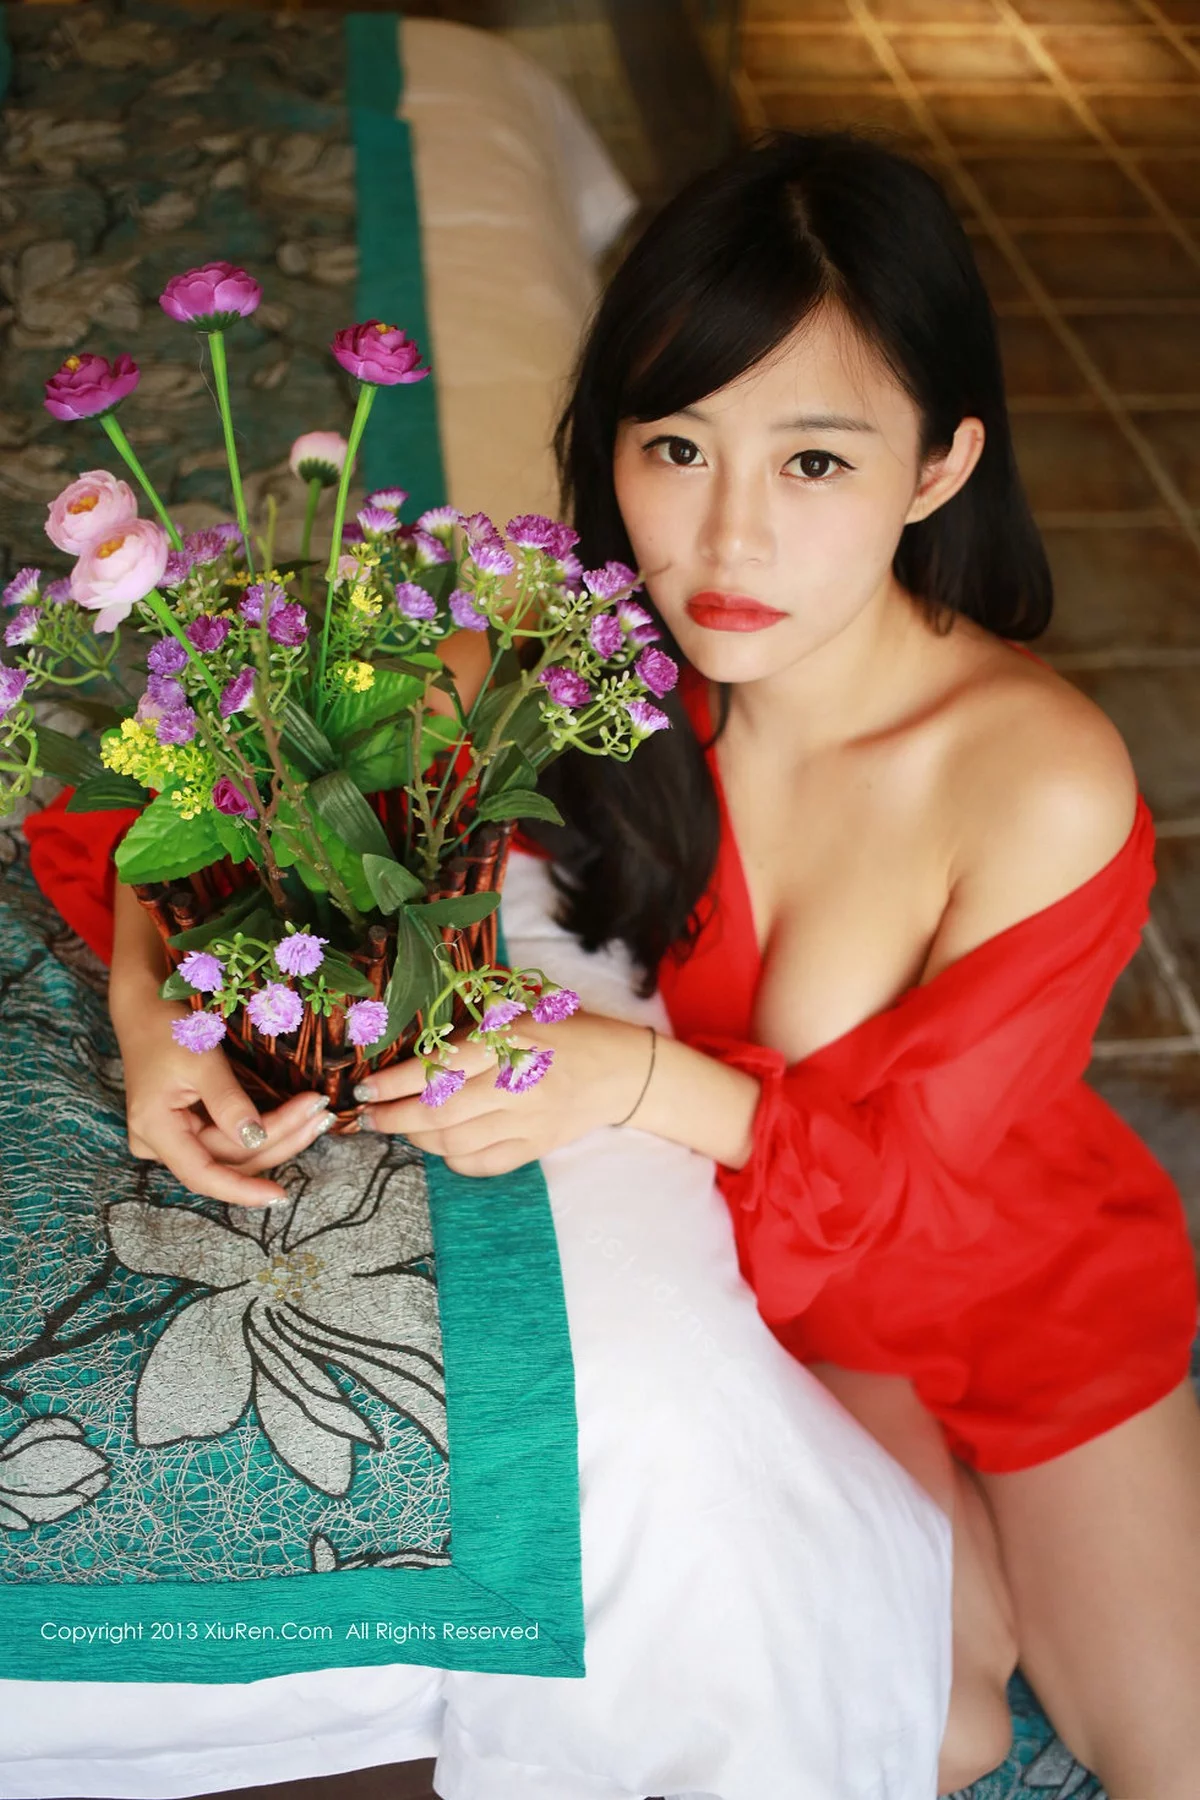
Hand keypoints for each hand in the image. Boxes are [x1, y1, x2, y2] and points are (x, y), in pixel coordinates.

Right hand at [117, 996, 337, 1207]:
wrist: (147, 1006)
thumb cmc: (168, 1027)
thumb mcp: (201, 1060)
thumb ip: (228, 1103)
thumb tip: (256, 1139)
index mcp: (155, 1129)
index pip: (201, 1174)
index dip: (241, 1190)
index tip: (279, 1196)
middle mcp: (162, 1142)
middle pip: (227, 1158)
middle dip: (279, 1140)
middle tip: (321, 1116)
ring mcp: (176, 1136)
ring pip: (235, 1150)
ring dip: (280, 1135)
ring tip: (318, 1116)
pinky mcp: (192, 1126)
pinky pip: (231, 1137)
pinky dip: (266, 1127)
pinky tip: (298, 1119)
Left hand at [353, 1009, 654, 1177]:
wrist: (620, 1070)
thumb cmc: (566, 1030)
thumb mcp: (521, 1008)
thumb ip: (472, 1021)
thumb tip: (411, 1031)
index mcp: (510, 1041)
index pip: (439, 1068)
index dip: (394, 1083)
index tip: (365, 1089)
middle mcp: (517, 1084)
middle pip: (439, 1113)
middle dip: (394, 1118)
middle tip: (369, 1117)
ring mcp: (527, 1122)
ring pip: (455, 1143)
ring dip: (416, 1140)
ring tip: (399, 1128)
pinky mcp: (535, 1148)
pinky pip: (482, 1164)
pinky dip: (452, 1159)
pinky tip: (441, 1146)